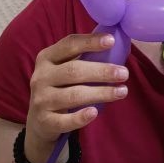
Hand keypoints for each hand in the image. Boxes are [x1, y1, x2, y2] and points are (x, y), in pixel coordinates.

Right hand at [25, 32, 127, 162]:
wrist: (40, 120)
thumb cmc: (60, 86)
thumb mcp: (63, 67)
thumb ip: (83, 56)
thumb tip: (114, 42)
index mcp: (47, 57)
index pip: (69, 44)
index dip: (90, 42)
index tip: (111, 40)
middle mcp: (41, 77)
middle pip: (73, 71)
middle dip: (101, 71)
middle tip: (124, 73)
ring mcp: (41, 100)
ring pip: (73, 95)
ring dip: (100, 93)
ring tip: (122, 91)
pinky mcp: (45, 122)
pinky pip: (64, 120)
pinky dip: (80, 117)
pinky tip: (95, 112)